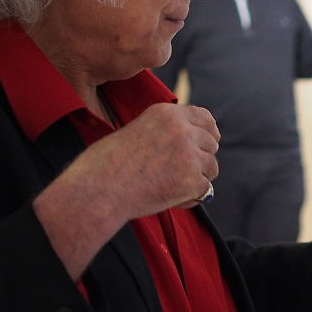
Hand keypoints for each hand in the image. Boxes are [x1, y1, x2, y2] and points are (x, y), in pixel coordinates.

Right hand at [71, 101, 218, 217]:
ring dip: (198, 177)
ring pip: (211, 166)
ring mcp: (189, 155)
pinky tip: (170, 198)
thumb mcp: (137, 131)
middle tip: (183, 171)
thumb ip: (164, 131)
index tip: (211, 140)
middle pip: (211, 143)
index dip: (209, 131)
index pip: (204, 117)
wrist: (99, 189)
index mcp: (166, 113)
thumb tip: (191, 140)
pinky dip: (191, 197)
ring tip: (172, 185)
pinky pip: (205, 189)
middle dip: (202, 157)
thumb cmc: (107, 164)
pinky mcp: (193, 180)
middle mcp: (181, 130)